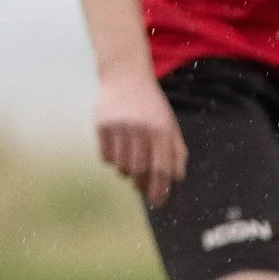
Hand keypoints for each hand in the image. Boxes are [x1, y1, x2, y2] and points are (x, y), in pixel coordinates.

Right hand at [96, 69, 186, 205]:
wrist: (125, 77)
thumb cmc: (151, 105)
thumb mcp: (170, 125)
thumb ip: (176, 151)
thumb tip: (176, 179)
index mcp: (161, 130)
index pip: (162, 169)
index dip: (160, 190)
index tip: (158, 202)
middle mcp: (140, 129)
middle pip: (140, 171)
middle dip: (141, 184)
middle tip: (141, 186)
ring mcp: (119, 127)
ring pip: (121, 166)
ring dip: (126, 172)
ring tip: (130, 165)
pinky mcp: (101, 125)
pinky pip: (106, 157)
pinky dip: (112, 160)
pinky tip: (118, 152)